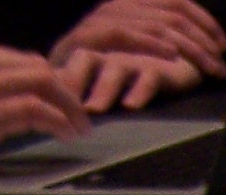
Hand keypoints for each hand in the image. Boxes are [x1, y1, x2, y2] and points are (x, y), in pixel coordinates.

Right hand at [50, 0, 225, 80]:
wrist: (48, 88)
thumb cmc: (94, 77)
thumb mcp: (132, 56)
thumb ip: (155, 44)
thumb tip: (195, 46)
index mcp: (128, 7)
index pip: (175, 1)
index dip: (203, 20)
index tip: (223, 45)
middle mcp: (114, 8)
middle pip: (170, 13)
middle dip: (201, 40)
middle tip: (220, 65)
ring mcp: (99, 21)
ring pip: (152, 23)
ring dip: (187, 47)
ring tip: (208, 65)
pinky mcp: (84, 39)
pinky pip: (121, 34)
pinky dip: (148, 42)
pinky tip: (171, 54)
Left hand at [56, 44, 200, 111]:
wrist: (184, 56)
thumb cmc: (139, 70)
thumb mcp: (105, 76)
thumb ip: (79, 88)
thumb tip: (47, 112)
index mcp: (89, 52)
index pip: (63, 63)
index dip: (52, 82)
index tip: (42, 108)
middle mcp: (108, 52)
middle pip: (84, 59)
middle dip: (72, 82)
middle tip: (62, 108)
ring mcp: (134, 58)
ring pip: (114, 68)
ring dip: (103, 89)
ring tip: (93, 110)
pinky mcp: (161, 66)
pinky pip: (149, 76)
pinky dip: (140, 91)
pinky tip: (132, 106)